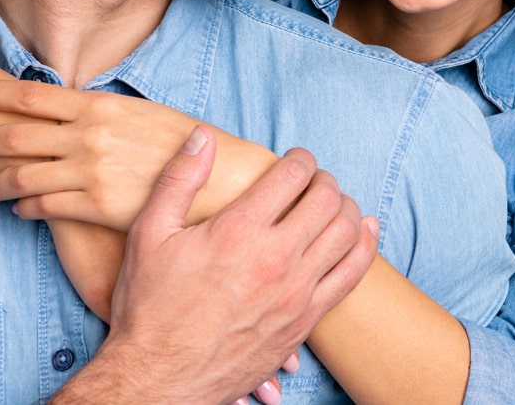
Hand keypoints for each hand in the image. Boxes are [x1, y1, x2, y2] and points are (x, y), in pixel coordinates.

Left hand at [0, 78, 208, 229]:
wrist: (218, 179)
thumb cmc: (181, 145)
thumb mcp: (140, 113)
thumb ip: (99, 112)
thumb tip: (70, 105)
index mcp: (98, 106)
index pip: (30, 96)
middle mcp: (89, 135)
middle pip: (13, 135)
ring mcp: (91, 171)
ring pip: (23, 175)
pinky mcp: (97, 206)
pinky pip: (46, 207)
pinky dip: (25, 208)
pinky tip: (16, 210)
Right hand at [55, 126, 377, 402]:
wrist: (158, 379)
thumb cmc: (149, 307)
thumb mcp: (149, 235)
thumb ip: (179, 179)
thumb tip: (203, 135)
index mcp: (238, 231)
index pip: (292, 174)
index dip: (299, 158)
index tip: (295, 159)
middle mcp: (275, 259)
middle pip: (327, 198)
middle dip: (324, 179)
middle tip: (313, 180)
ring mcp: (295, 292)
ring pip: (347, 232)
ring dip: (346, 207)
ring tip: (333, 203)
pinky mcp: (305, 321)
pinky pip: (352, 274)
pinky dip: (365, 245)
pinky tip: (363, 230)